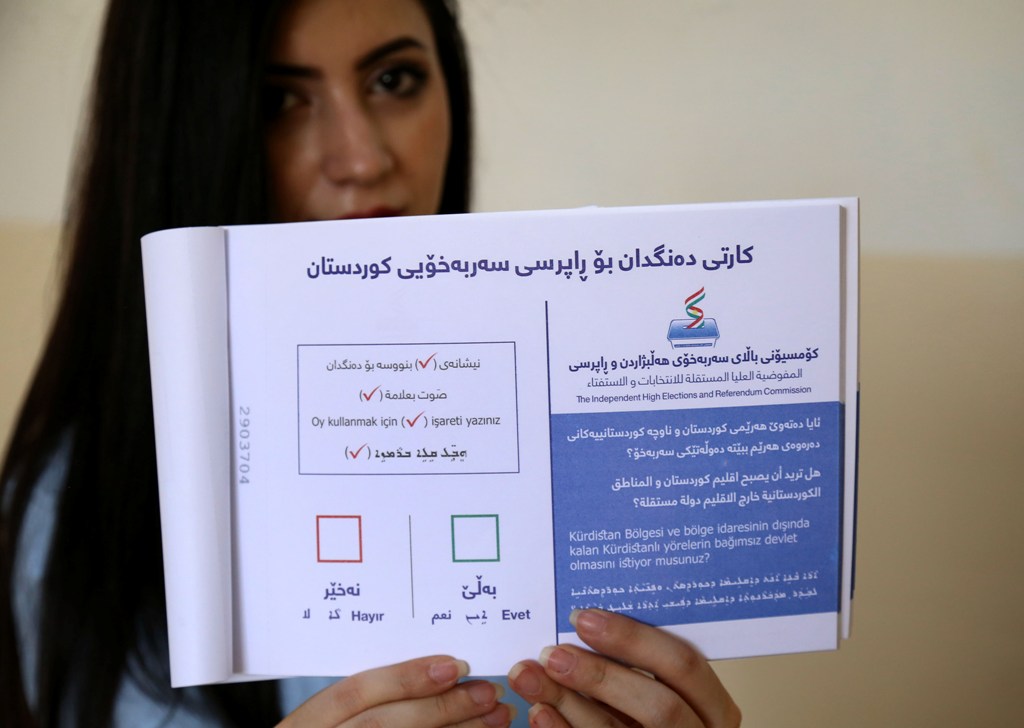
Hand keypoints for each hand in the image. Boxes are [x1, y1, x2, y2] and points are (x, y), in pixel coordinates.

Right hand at [277, 655, 513, 726]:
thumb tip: (442, 669)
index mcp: (305, 723)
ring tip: (496, 718)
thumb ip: (373, 697)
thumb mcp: (332, 718)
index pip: (356, 691)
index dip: (405, 677)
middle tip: (488, 693)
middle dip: (441, 708)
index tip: (455, 664)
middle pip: (383, 723)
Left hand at [507, 610, 740, 726]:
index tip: (583, 618)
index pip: (684, 664)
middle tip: (553, 653)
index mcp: (712, 706)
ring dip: (568, 702)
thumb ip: (637, 661)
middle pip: (658, 706)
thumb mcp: (659, 686)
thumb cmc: (653, 710)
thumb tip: (584, 619)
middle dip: (601, 676)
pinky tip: (539, 710)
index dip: (633, 639)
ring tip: (530, 675)